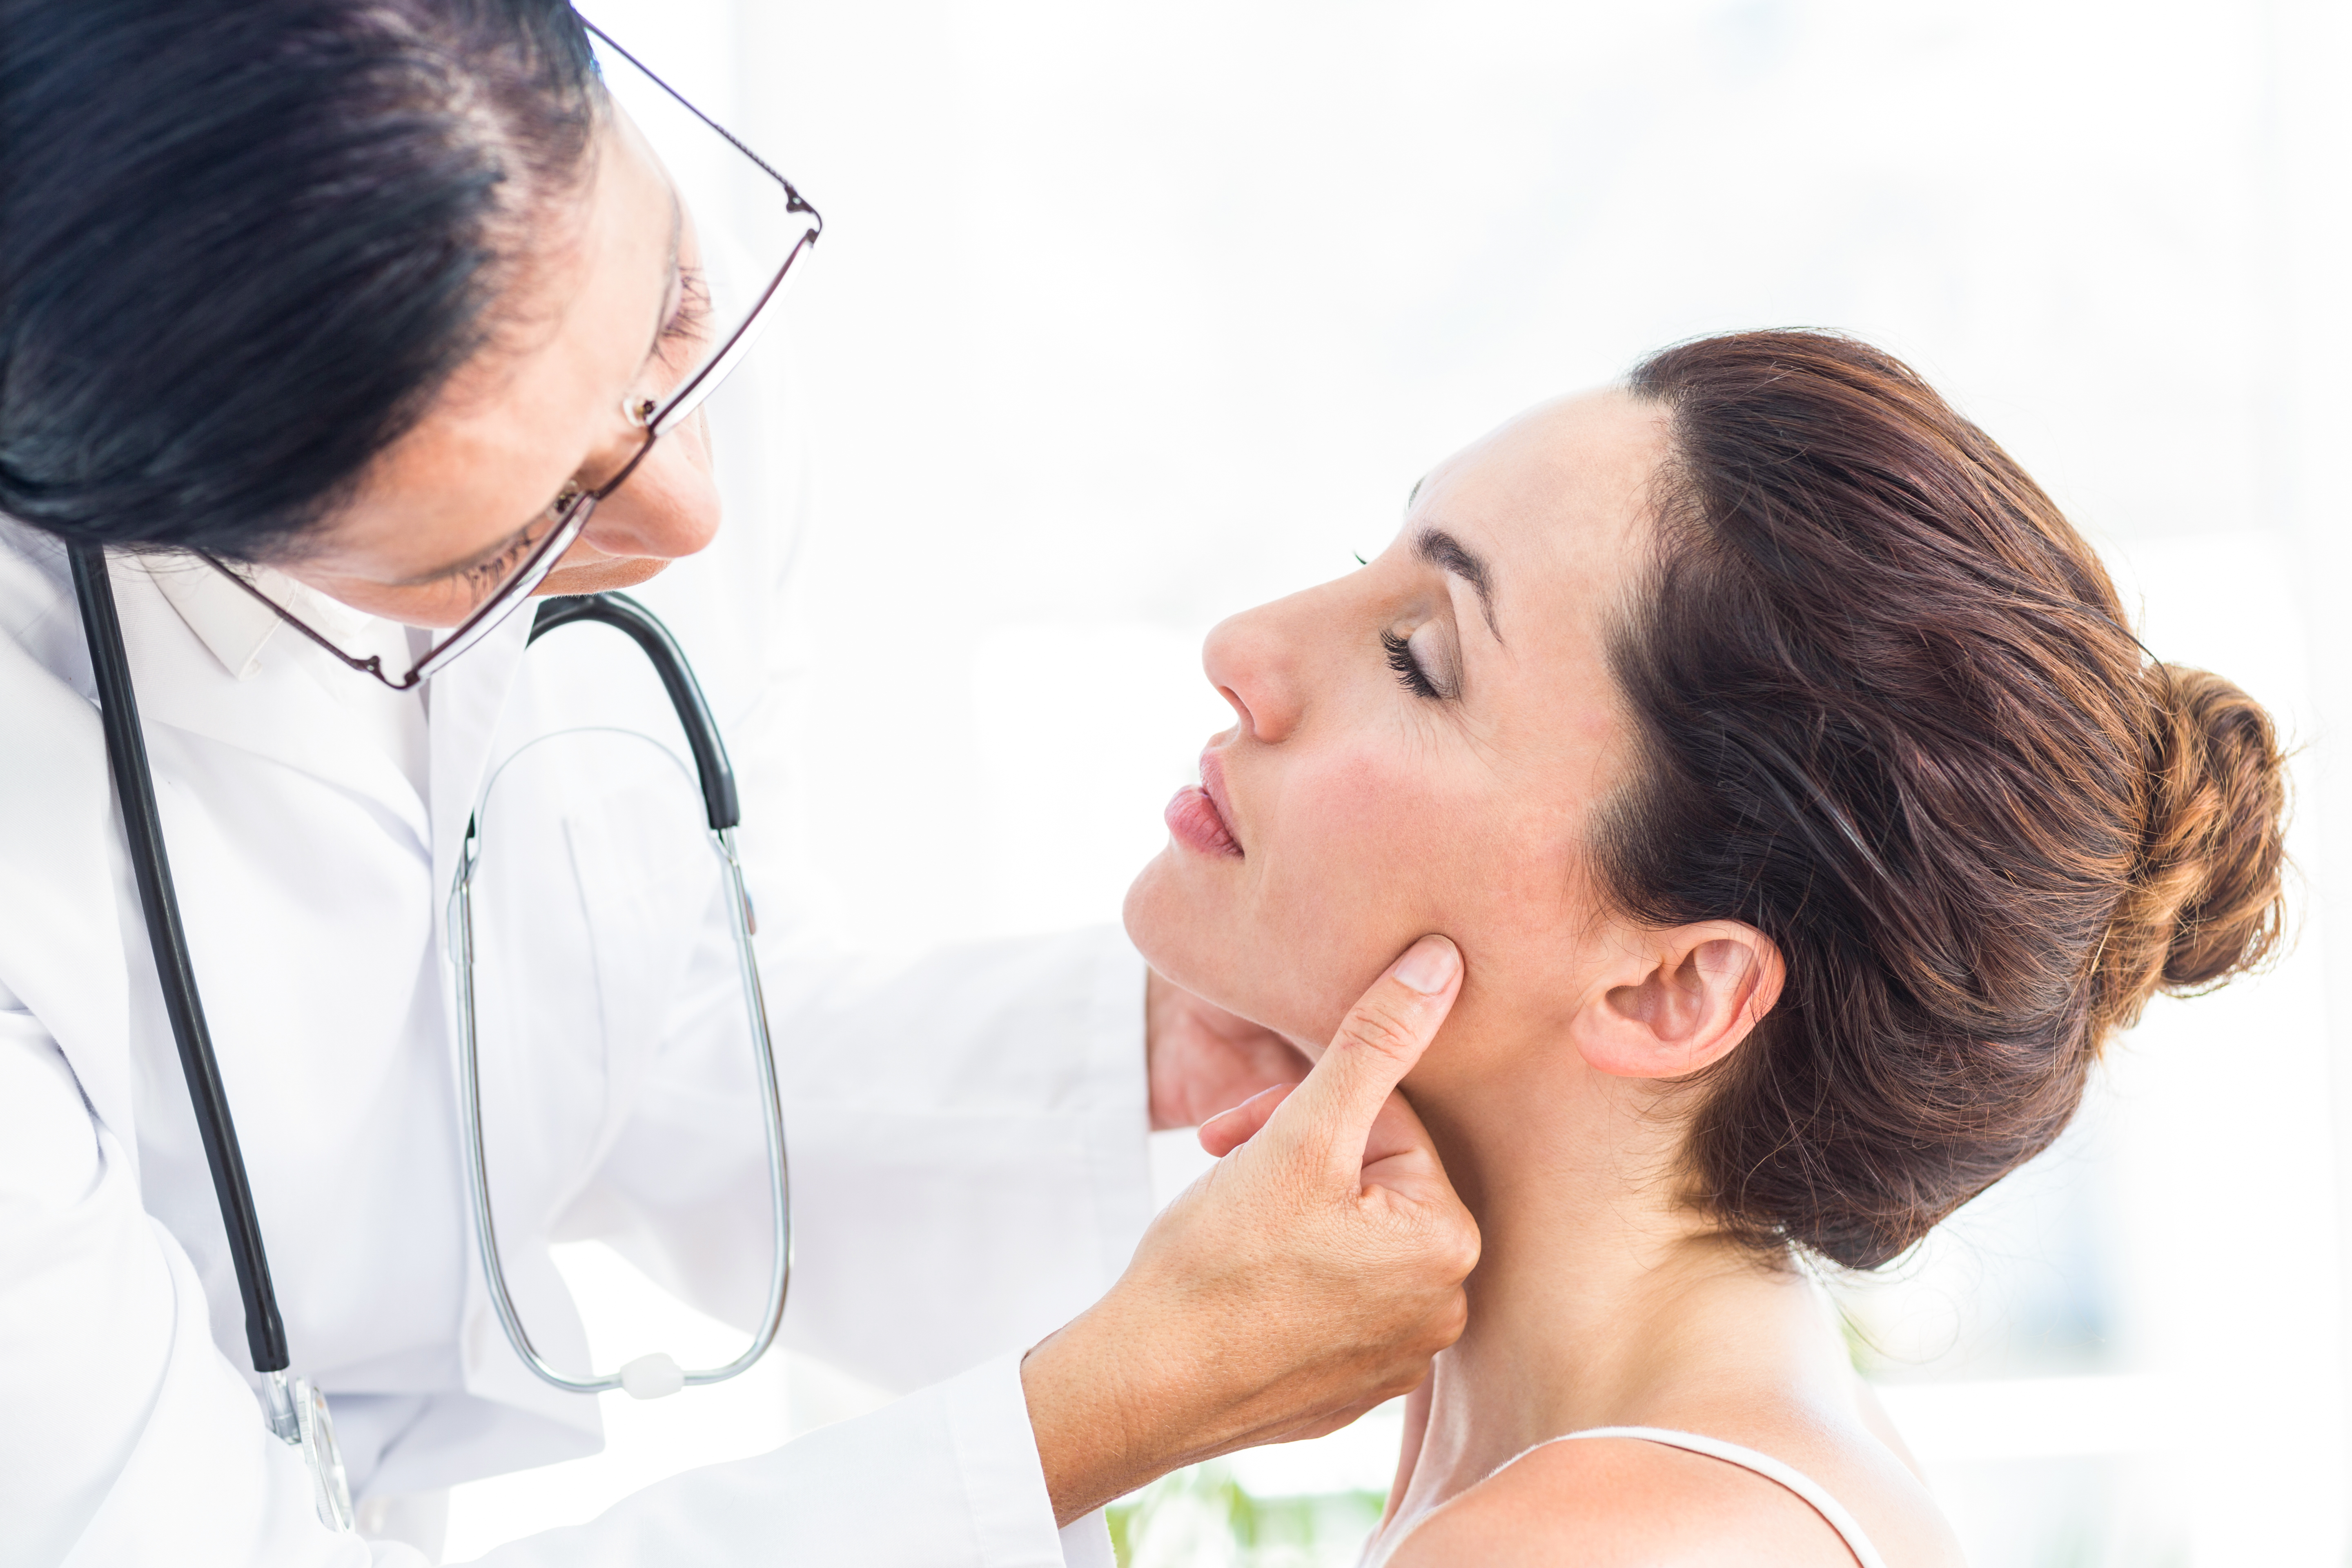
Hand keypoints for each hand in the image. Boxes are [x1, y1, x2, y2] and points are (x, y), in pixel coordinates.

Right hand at [1023, 935, 1480, 1523]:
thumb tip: (1444, 964)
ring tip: (1231, 1213)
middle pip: (1374, 1180)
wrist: (1143, 1386)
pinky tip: (1241, 1273)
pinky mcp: (1354, 1386)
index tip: (1243, 1124)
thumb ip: (1376, 1042)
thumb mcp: (1301, 1133)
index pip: (1391, 1125)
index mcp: (1449, 1246)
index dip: (1308, 1107)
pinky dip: (1291, 1270)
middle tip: (1228, 1155)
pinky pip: (1334, 1297)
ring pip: (1352, 1234)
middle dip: (1299, 1151)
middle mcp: (1445, 1309)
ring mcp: (1399, 1356)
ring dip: (1291, 1203)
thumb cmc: (1218, 1259)